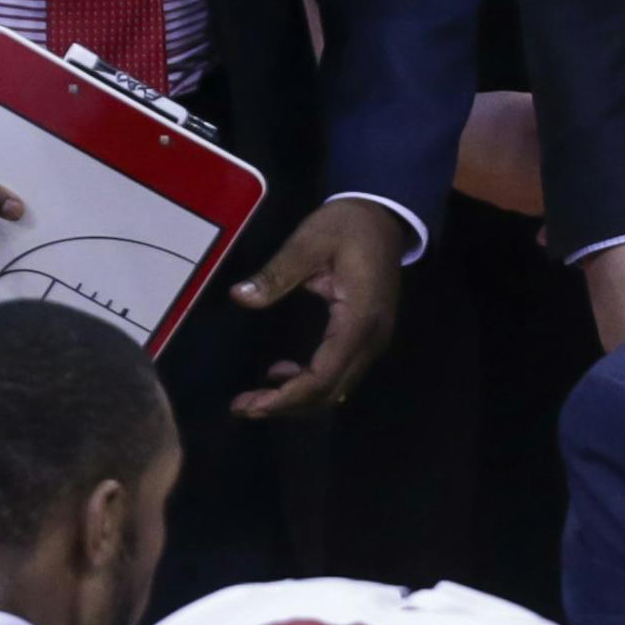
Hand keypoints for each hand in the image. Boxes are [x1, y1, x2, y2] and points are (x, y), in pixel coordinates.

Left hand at [229, 197, 409, 417]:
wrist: (384, 217)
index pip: (323, 376)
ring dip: (297, 399)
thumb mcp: (309, 241)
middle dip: (287, 406)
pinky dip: (309, 384)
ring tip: (256, 397)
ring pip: (335, 389)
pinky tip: (281, 374)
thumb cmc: (347, 226)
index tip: (251, 403)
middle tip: (242, 406)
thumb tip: (241, 297)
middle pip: (330, 392)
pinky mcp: (366, 338)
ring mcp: (372, 341)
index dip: (287, 396)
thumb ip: (277, 273)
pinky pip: (339, 374)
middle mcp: (371, 340)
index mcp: (358, 319)